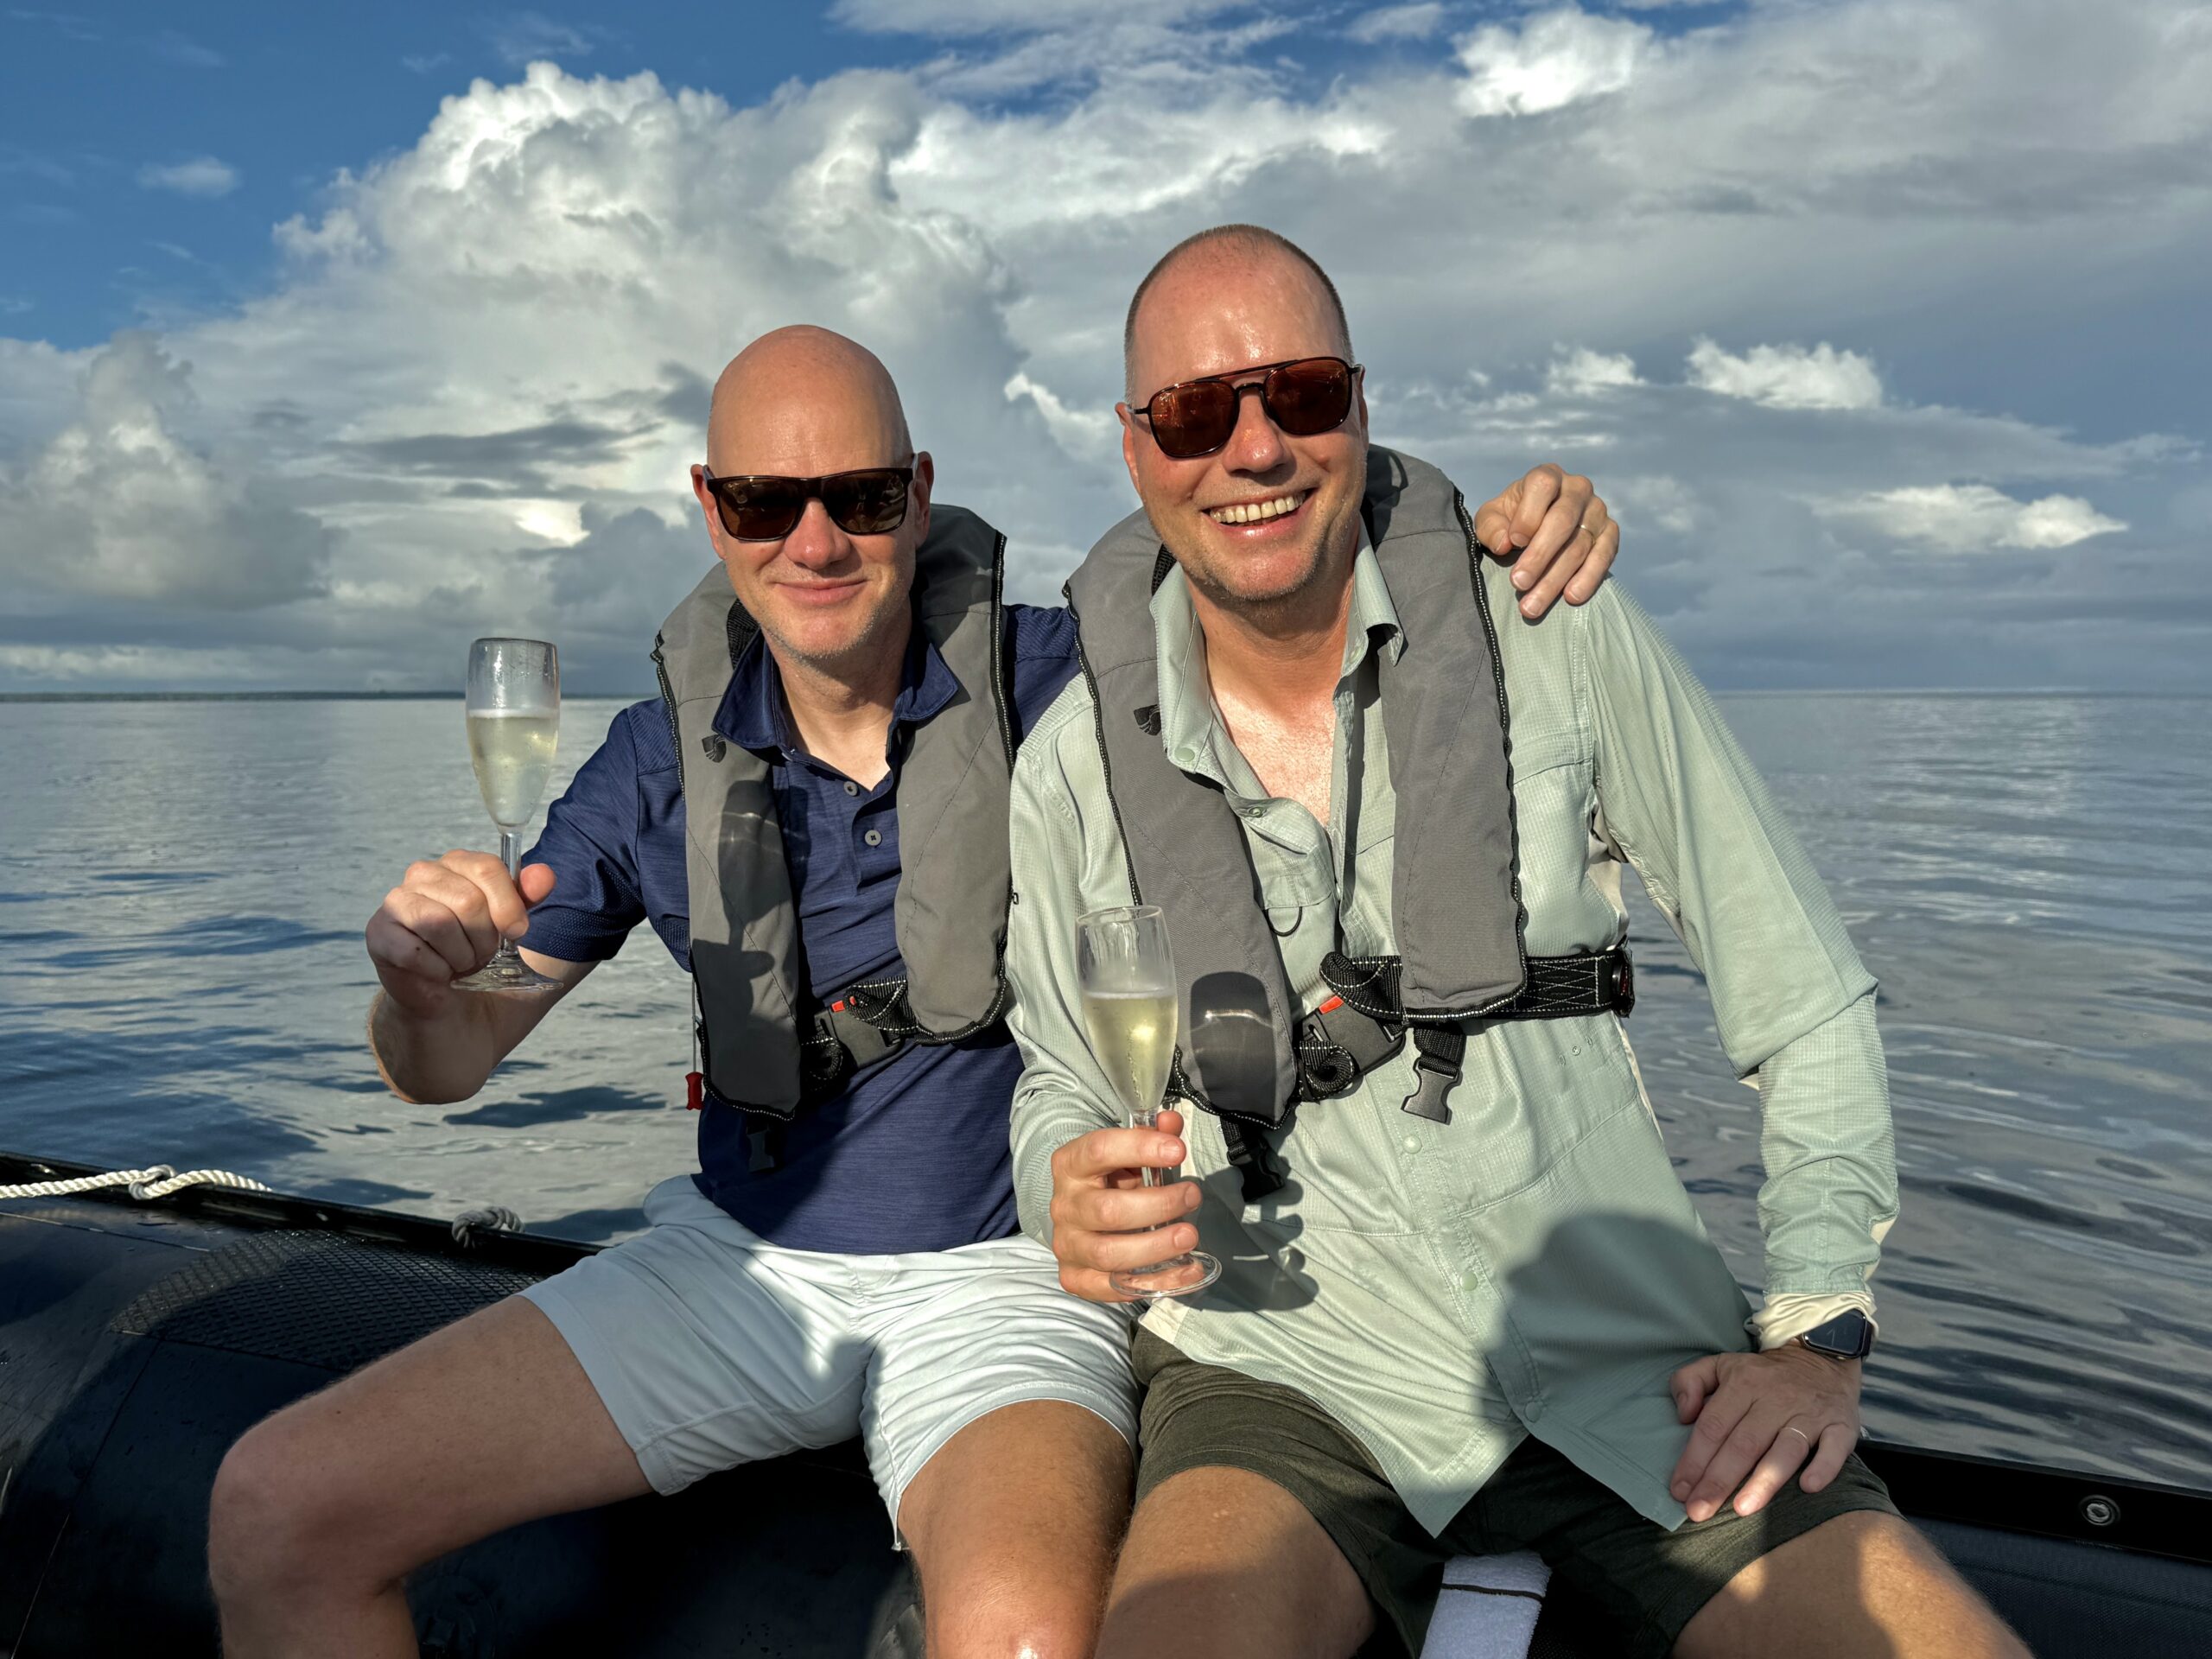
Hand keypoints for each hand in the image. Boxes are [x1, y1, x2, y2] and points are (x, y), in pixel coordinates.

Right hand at [366, 850, 556, 1018]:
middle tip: (480, 953)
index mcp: (457, 864)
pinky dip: (437, 971)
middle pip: (467, 900)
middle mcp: (423, 874)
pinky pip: (415, 952)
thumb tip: (544, 875)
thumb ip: (527, 896)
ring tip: (460, 963)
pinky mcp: (379, 933)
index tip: (516, 932)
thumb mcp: (511, 924)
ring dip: (461, 956)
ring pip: (440, 924)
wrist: (450, 1001)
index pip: (487, 867)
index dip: (508, 905)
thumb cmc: (478, 953)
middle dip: (484, 938)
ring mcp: (396, 902)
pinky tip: (438, 973)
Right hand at [1047, 1107, 1203, 1303]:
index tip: (1178, 1150)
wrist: (1080, 1220)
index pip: (1099, 1151)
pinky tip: (1188, 1270)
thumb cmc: (1111, 1182)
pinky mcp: (1075, 1278)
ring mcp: (1067, 1245)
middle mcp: (1064, 1206)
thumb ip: (1152, 1137)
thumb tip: (1171, 1123)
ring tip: (1190, 1235)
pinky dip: (1157, 1282)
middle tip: (1192, 1196)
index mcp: (1071, 1165)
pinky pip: (1115, 1287)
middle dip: (1159, 1205)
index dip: (1140, 1148)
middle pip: (1109, 1210)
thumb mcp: (1129, 1155)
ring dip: (1157, 1246)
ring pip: (1109, 1253)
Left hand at [1472, 464, 1617, 618]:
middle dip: (1539, 556)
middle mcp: (1577, 488)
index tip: (1513, 543)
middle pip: (1562, 520)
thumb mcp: (1492, 519)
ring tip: (1532, 606)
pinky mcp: (1610, 533)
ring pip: (1579, 545)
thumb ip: (1490, 527)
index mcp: (1547, 475)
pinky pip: (1603, 556)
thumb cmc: (1510, 521)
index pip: (1542, 485)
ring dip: (1555, 578)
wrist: (1539, 529)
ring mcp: (1597, 510)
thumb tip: (1504, 543)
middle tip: (1518, 584)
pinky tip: (1571, 597)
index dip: (1528, 514)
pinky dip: (1588, 578)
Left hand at [1668, 1345, 1860, 1521]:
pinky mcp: (1840, 1426)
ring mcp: (1809, 1414)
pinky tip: (1808, 1487)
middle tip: (1699, 1511)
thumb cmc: (1761, 1374)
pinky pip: (1834, 1448)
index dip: (1694, 1460)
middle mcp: (1774, 1400)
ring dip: (1764, 1481)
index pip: (1713, 1426)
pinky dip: (1823, 1467)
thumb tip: (1683, 1416)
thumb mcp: (1720, 1364)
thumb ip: (1689, 1381)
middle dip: (1718, 1480)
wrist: (1820, 1358)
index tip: (1679, 1491)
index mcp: (1742, 1384)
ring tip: (1742, 1509)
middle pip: (1743, 1444)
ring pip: (1784, 1450)